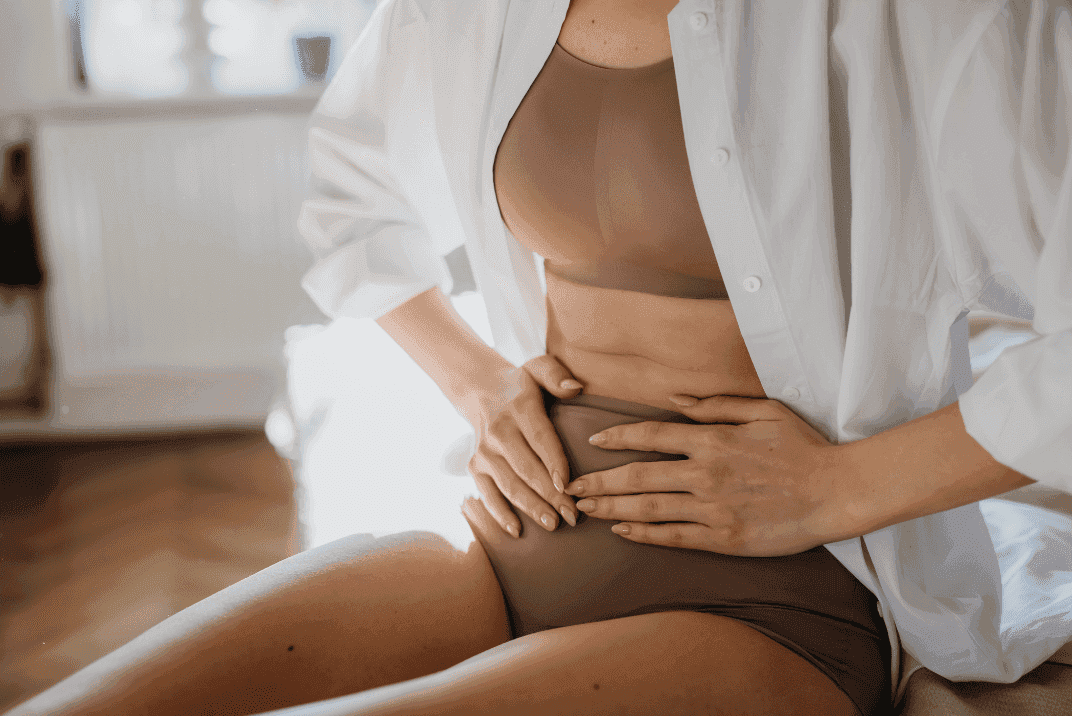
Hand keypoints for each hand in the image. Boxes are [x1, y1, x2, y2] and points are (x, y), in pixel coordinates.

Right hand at [460, 355, 582, 537]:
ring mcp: (485, 452)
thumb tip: (575, 387)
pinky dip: (500, 514)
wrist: (479, 389)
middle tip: (573, 515)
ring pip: (510, 484)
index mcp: (519, 408)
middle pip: (527, 467)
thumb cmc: (522, 384)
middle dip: (550, 494)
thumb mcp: (538, 368)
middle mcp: (499, 432)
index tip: (569, 485)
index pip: (540, 438)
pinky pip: (487, 494)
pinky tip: (517, 532)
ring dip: (531, 507)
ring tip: (553, 525)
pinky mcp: (475, 467)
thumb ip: (556, 375)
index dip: (554, 462)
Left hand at [565, 394, 853, 556]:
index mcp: (713, 439)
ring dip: (610, 508)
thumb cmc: (803, 448)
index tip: (594, 441)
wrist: (837, 491)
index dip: (618, 437)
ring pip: (648, 509)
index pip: (651, 434)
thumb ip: (717, 404)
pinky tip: (621, 531)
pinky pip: (673, 537)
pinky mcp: (724, 539)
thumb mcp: (764, 410)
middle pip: (637, 476)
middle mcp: (705, 473)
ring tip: (584, 508)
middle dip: (598, 480)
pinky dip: (643, 534)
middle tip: (570, 485)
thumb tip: (677, 400)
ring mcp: (713, 508)